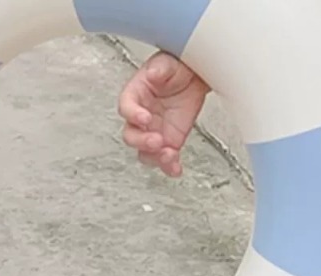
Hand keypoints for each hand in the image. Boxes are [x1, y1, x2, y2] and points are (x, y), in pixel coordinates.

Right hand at [117, 51, 209, 176]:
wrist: (194, 75)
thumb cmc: (174, 67)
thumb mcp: (166, 62)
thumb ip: (160, 69)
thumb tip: (153, 73)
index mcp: (135, 94)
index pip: (126, 107)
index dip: (133, 114)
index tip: (145, 117)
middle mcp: (141, 115)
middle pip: (131, 135)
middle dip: (142, 141)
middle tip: (157, 140)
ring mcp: (154, 130)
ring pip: (145, 151)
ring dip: (155, 157)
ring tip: (169, 155)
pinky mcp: (170, 140)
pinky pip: (164, 157)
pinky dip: (169, 166)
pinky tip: (176, 168)